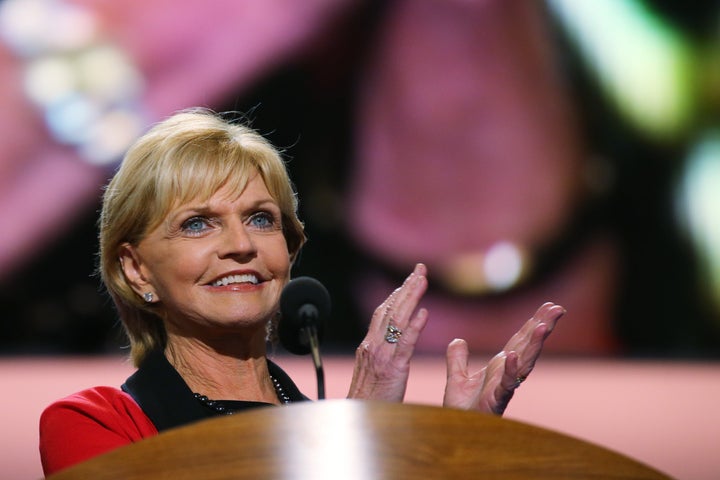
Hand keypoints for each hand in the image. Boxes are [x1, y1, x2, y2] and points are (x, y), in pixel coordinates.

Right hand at [347, 263, 428, 400]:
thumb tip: (392, 343)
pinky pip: (404, 343)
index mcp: (369, 346)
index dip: (397, 294)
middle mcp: (373, 345)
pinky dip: (414, 326)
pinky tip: (424, 313)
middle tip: (420, 269)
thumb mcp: (372, 372)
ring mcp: (382, 355)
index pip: (383, 312)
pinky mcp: (393, 368)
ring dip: (411, 297)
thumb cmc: (367, 401)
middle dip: (406, 287)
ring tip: (422, 280)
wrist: (355, 419)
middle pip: (390, 309)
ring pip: (397, 319)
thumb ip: (381, 355)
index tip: (409, 279)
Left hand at [442, 302, 564, 413]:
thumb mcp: (457, 377)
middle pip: (528, 346)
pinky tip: (513, 355)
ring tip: (542, 326)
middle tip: (557, 309)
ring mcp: (504, 386)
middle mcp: (507, 374)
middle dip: (542, 327)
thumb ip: (457, 358)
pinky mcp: (495, 399)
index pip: (520, 340)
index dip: (533, 323)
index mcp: (500, 366)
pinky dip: (510, 369)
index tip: (549, 306)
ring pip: (523, 362)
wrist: (455, 431)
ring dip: (533, 344)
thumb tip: (458, 340)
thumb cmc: (461, 409)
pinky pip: (505, 383)